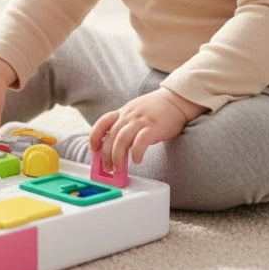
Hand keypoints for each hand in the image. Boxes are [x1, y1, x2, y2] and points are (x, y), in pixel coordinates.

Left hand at [89, 87, 204, 172]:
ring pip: (122, 139)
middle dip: (106, 154)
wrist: (176, 100)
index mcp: (124, 112)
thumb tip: (115, 145)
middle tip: (107, 168)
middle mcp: (130, 115)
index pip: (103, 121)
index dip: (95, 135)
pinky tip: (137, 160)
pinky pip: (141, 141)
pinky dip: (136, 152)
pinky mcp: (154, 127)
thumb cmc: (156, 109)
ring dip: (118, 156)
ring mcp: (141, 120)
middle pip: (112, 135)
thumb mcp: (136, 112)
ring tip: (118, 169)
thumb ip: (126, 125)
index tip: (92, 148)